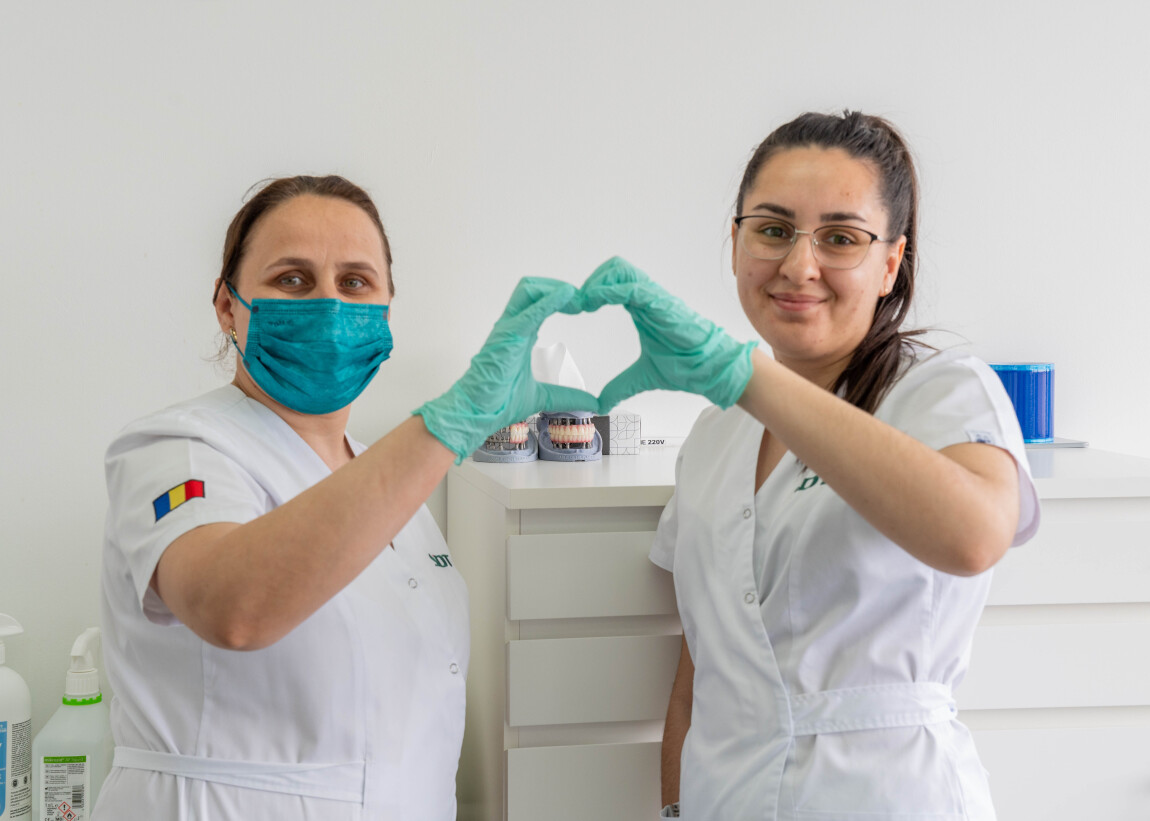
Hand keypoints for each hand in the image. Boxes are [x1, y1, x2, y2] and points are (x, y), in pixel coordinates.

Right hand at [414, 277, 598, 461]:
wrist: (477, 414)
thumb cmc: (498, 402)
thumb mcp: (544, 396)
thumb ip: (568, 396)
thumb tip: (593, 404)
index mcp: (521, 333)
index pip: (539, 301)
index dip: (561, 299)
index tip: (582, 307)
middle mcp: (513, 325)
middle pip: (533, 287)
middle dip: (559, 286)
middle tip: (583, 300)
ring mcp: (509, 329)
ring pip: (528, 289)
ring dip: (555, 288)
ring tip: (577, 299)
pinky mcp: (508, 337)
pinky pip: (529, 311)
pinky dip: (549, 300)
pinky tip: (567, 296)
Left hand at [580, 256, 755, 412]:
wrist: (711, 370)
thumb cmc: (686, 366)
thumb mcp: (641, 377)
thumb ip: (620, 387)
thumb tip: (602, 403)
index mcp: (642, 307)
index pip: (612, 283)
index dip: (591, 292)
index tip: (574, 309)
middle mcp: (647, 298)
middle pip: (614, 269)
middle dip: (591, 281)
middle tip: (576, 305)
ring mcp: (655, 298)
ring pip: (621, 270)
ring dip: (598, 283)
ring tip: (583, 303)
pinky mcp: (662, 304)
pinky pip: (633, 287)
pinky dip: (610, 291)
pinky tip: (594, 303)